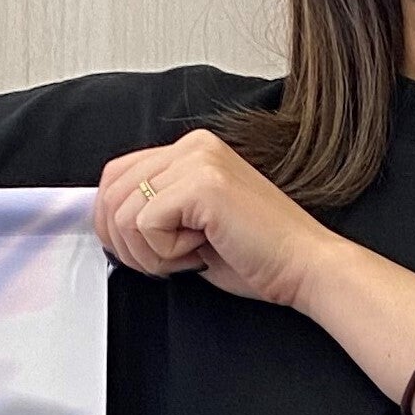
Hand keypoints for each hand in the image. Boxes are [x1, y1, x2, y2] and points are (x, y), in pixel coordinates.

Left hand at [93, 132, 336, 309]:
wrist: (302, 268)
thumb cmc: (256, 257)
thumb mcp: (192, 227)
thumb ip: (156, 212)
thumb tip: (111, 224)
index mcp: (190, 151)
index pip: (116, 175)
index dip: (112, 222)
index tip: (138, 253)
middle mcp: (192, 146)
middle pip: (112, 191)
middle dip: (126, 242)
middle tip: (166, 261)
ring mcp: (198, 160)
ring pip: (124, 212)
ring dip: (148, 252)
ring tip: (189, 256)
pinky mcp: (202, 184)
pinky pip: (146, 224)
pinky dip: (164, 254)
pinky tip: (198, 253)